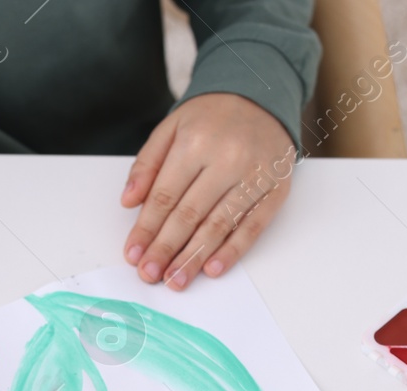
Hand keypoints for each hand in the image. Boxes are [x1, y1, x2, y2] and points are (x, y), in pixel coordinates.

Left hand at [121, 94, 295, 289]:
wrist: (262, 94)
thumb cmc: (211, 116)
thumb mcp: (171, 128)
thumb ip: (147, 164)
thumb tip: (129, 201)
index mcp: (195, 143)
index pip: (164, 196)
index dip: (146, 230)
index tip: (133, 255)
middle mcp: (227, 159)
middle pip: (190, 214)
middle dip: (166, 249)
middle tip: (150, 274)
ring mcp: (255, 175)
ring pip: (220, 224)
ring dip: (194, 258)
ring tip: (176, 281)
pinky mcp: (277, 188)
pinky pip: (253, 226)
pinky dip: (233, 250)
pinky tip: (213, 269)